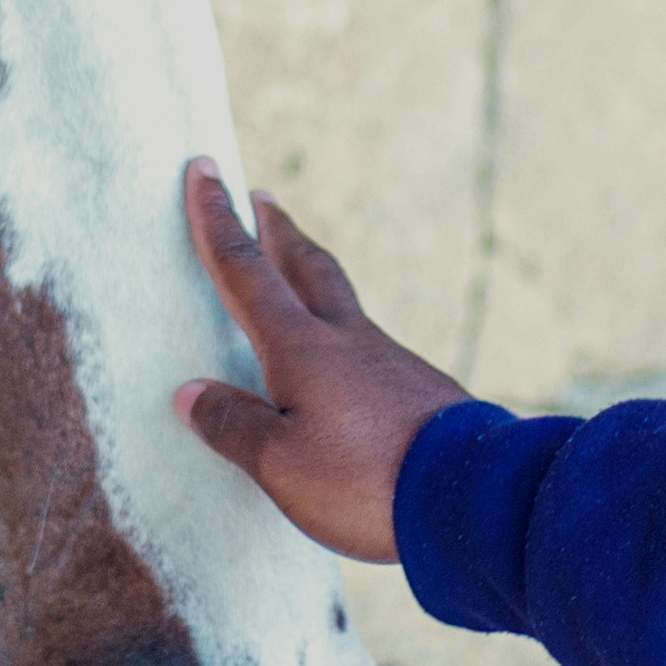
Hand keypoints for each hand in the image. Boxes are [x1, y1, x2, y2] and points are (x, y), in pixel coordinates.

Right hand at [175, 162, 466, 562]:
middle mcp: (347, 340)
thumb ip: (234, 426)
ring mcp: (390, 362)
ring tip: (299, 274)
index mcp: (302, 347)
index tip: (204, 169)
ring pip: (342, 305)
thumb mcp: (281, 465)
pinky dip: (343, 337)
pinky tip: (347, 364)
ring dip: (313, 278)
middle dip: (278, 231)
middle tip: (262, 198)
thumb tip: (191, 392)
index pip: (246, 271)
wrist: (474, 496)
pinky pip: (369, 350)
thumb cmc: (366, 480)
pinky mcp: (421, 392)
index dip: (217, 220)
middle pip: (307, 267)